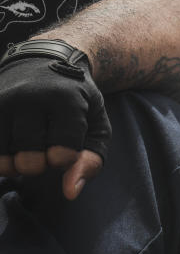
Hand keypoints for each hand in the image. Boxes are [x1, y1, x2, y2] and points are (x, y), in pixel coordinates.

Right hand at [0, 46, 109, 198]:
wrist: (45, 60)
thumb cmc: (76, 100)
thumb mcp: (96, 124)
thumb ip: (91, 160)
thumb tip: (70, 193)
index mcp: (65, 101)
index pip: (62, 153)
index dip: (65, 159)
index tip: (66, 147)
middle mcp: (29, 98)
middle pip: (29, 160)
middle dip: (38, 165)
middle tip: (43, 150)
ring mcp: (1, 100)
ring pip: (1, 159)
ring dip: (14, 164)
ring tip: (25, 149)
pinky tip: (9, 146)